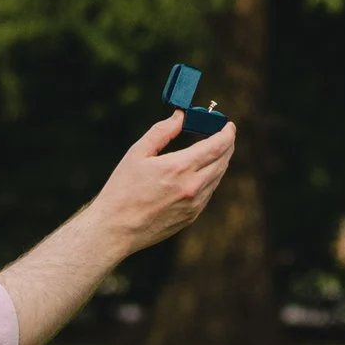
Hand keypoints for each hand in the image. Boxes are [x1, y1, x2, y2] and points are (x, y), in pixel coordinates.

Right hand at [96, 110, 235, 257]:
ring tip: (214, 148)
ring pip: (217, 176)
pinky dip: (210, 177)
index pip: (217, 146)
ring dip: (220, 160)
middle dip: (227, 144)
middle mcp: (192, 187)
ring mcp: (194, 204)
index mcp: (179, 168)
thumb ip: (162, 131)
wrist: (116, 228)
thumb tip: (181, 116)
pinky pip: (209, 191)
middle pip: (222, 160)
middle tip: (223, 133)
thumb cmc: (122, 189)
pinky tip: (202, 171)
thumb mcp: (138, 153)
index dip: (227, 133)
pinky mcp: (192, 216)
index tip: (228, 125)